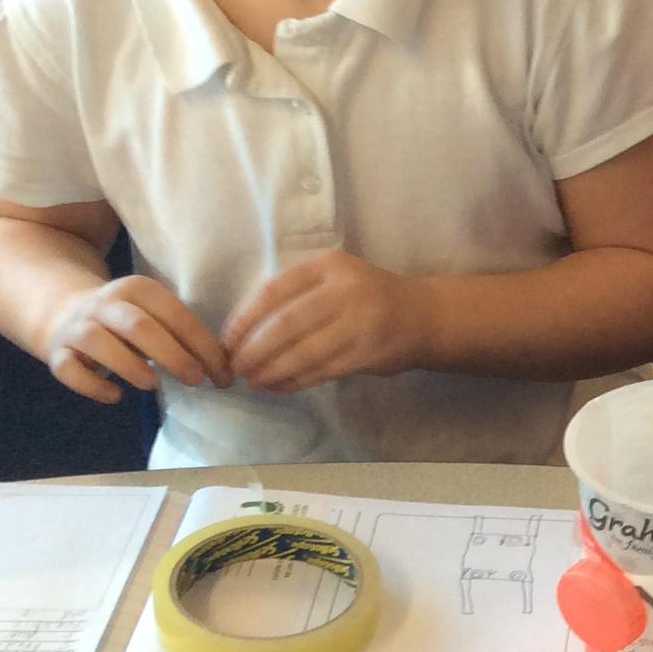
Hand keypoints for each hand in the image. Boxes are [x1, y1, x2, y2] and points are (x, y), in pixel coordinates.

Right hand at [43, 276, 230, 404]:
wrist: (64, 311)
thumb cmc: (126, 322)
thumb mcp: (155, 316)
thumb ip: (184, 335)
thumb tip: (228, 366)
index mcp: (138, 289)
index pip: (176, 315)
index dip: (203, 345)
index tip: (223, 374)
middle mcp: (105, 304)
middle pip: (139, 326)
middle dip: (172, 355)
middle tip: (196, 380)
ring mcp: (78, 327)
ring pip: (98, 342)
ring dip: (128, 365)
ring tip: (153, 385)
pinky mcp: (57, 352)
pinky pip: (68, 368)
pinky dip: (92, 384)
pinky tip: (116, 396)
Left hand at [223, 250, 421, 394]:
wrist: (424, 316)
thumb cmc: (368, 297)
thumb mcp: (336, 278)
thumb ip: (298, 293)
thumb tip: (246, 331)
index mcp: (329, 265)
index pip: (274, 290)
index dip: (246, 318)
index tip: (228, 340)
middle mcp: (345, 290)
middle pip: (286, 324)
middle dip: (255, 350)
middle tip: (237, 368)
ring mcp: (361, 322)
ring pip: (303, 351)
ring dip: (273, 370)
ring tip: (254, 381)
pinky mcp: (370, 353)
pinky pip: (323, 370)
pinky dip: (297, 381)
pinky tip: (281, 387)